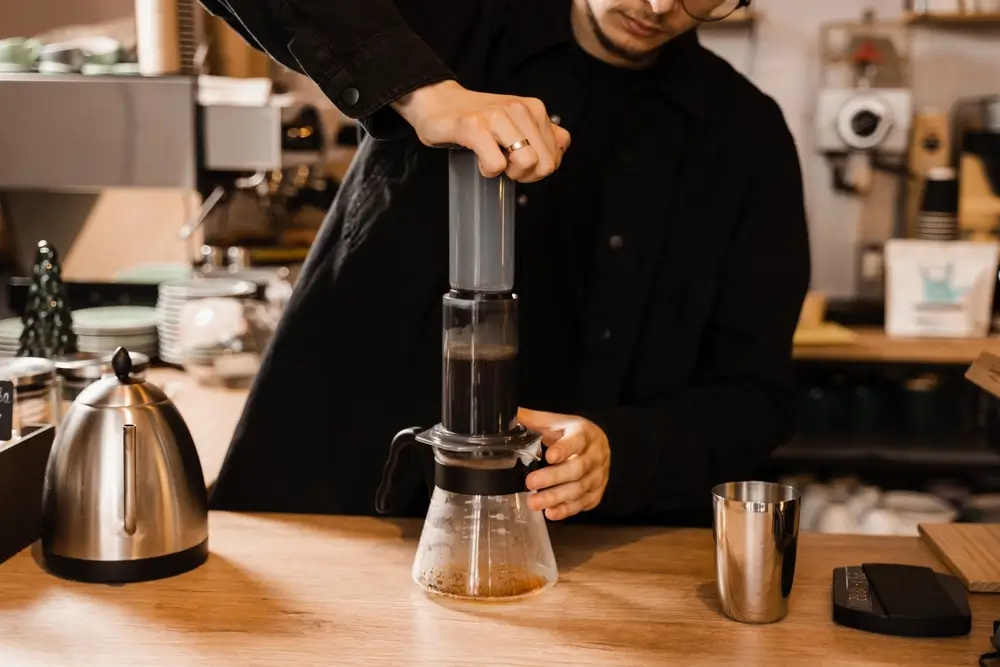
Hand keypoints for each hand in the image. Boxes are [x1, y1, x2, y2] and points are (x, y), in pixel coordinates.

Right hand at [393, 80, 570, 182]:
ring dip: (509, 172)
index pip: (557, 154)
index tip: (519, 161)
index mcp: (534, 109)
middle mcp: (520, 109)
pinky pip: (496, 165)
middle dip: (527, 174)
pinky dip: (487, 170)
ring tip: (493, 160)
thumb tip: (561, 147)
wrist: (437, 102)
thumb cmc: (477, 118)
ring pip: (526, 162)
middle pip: (546, 164)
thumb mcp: (516, 122)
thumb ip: (541, 132)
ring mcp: (497, 117)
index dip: (539, 168)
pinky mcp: (475, 127)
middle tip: (506, 165)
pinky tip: (478, 158)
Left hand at [518, 408, 609, 520]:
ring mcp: (599, 475)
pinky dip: (566, 510)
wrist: (595, 445)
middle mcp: (596, 454)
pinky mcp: (597, 492)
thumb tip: (505, 418)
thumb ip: (531, 420)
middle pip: (578, 468)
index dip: (564, 449)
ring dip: (556, 497)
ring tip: (534, 502)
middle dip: (553, 478)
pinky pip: (583, 503)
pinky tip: (550, 512)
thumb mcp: (553, 423)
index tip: (549, 457)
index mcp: (585, 433)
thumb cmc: (570, 433)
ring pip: (580, 489)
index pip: (577, 441)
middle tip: (530, 482)